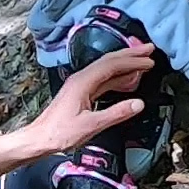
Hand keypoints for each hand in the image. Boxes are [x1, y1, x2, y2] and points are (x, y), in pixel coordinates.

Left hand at [22, 47, 156, 155]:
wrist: (39, 139)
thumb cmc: (60, 133)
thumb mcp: (91, 125)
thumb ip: (116, 113)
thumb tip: (138, 104)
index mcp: (83, 82)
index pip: (112, 65)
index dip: (132, 61)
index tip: (149, 60)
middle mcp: (81, 79)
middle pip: (109, 61)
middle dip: (130, 54)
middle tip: (149, 49)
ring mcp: (81, 85)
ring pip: (106, 69)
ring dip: (125, 64)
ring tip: (142, 61)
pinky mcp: (81, 93)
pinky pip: (103, 80)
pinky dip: (117, 77)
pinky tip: (126, 80)